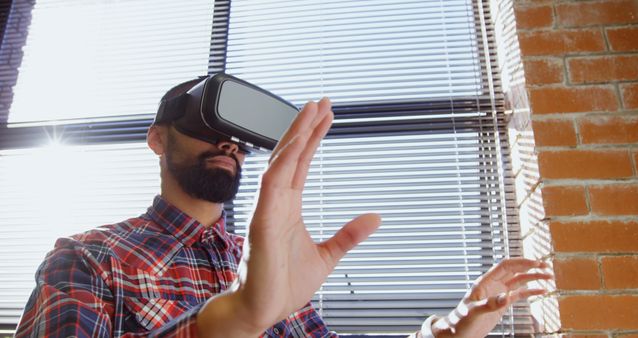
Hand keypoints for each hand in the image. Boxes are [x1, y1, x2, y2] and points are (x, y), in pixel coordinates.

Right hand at [232, 98, 380, 332]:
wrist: (263, 310)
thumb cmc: (284, 284)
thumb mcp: (327, 255)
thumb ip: (349, 235)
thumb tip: (375, 218)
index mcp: (288, 206)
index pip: (301, 163)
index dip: (313, 138)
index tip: (326, 116)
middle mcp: (275, 202)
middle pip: (291, 155)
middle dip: (305, 127)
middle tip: (321, 101)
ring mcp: (267, 209)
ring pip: (280, 162)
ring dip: (295, 135)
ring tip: (310, 111)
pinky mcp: (261, 222)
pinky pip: (270, 185)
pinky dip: (282, 162)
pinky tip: (294, 144)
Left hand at [431, 258, 551, 337]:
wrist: (458, 333)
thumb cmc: (461, 321)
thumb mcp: (474, 312)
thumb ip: (490, 304)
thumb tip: (506, 297)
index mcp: (484, 282)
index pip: (505, 266)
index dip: (520, 262)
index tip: (535, 263)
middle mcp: (493, 285)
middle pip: (514, 270)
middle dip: (530, 267)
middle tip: (546, 267)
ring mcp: (498, 293)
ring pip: (519, 281)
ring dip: (533, 278)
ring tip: (549, 277)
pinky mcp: (502, 303)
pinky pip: (519, 294)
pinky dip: (531, 292)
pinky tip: (542, 291)